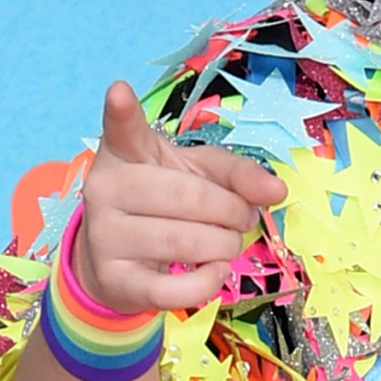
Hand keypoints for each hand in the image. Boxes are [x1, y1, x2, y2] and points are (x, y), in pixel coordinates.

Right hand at [69, 81, 287, 314]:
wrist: (120, 262)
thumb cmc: (165, 205)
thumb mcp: (200, 175)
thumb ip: (238, 173)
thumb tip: (277, 191)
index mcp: (125, 153)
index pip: (123, 130)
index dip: (122, 111)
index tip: (120, 91)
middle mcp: (105, 189)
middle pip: (189, 197)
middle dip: (233, 211)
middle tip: (243, 217)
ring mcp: (103, 235)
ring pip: (186, 242)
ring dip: (226, 245)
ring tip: (228, 242)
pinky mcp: (114, 280)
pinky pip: (172, 290)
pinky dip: (207, 282)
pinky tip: (215, 270)